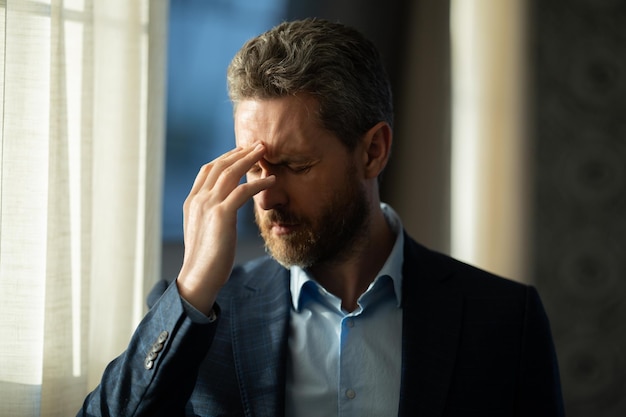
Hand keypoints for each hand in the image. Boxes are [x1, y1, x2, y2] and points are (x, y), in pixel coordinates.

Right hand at [176, 144, 274, 314]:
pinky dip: (258, 182)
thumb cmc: (206, 258)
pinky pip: (243, 191)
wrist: (199, 277)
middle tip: (258, 144)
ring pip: (231, 173)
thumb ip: (211, 214)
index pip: (208, 170)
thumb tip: (226, 208)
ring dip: (249, 159)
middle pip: (220, 165)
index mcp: (192, 201)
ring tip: (265, 152)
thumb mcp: (205, 230)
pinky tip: (271, 180)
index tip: (241, 151)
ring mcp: (208, 205)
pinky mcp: (221, 215)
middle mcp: (198, 199)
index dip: (226, 157)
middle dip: (240, 152)